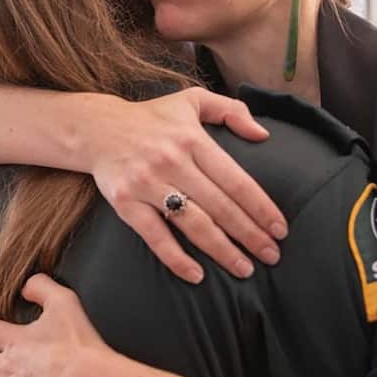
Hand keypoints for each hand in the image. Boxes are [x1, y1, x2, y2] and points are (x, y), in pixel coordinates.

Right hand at [86, 87, 287, 282]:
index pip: (235, 179)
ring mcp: (147, 184)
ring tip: (245, 270)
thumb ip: (231, 110)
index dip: (260, 207)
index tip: (280, 228)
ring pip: (193, 224)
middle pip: (220, 206)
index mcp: (192, 139)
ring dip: (221, 250)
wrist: (96, 128)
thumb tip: (264, 135)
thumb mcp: (191, 100)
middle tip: (272, 256)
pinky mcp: (125, 203)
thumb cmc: (152, 117)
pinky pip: (154, 236)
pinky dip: (175, 258)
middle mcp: (171, 162)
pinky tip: (197, 275)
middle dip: (250, 234)